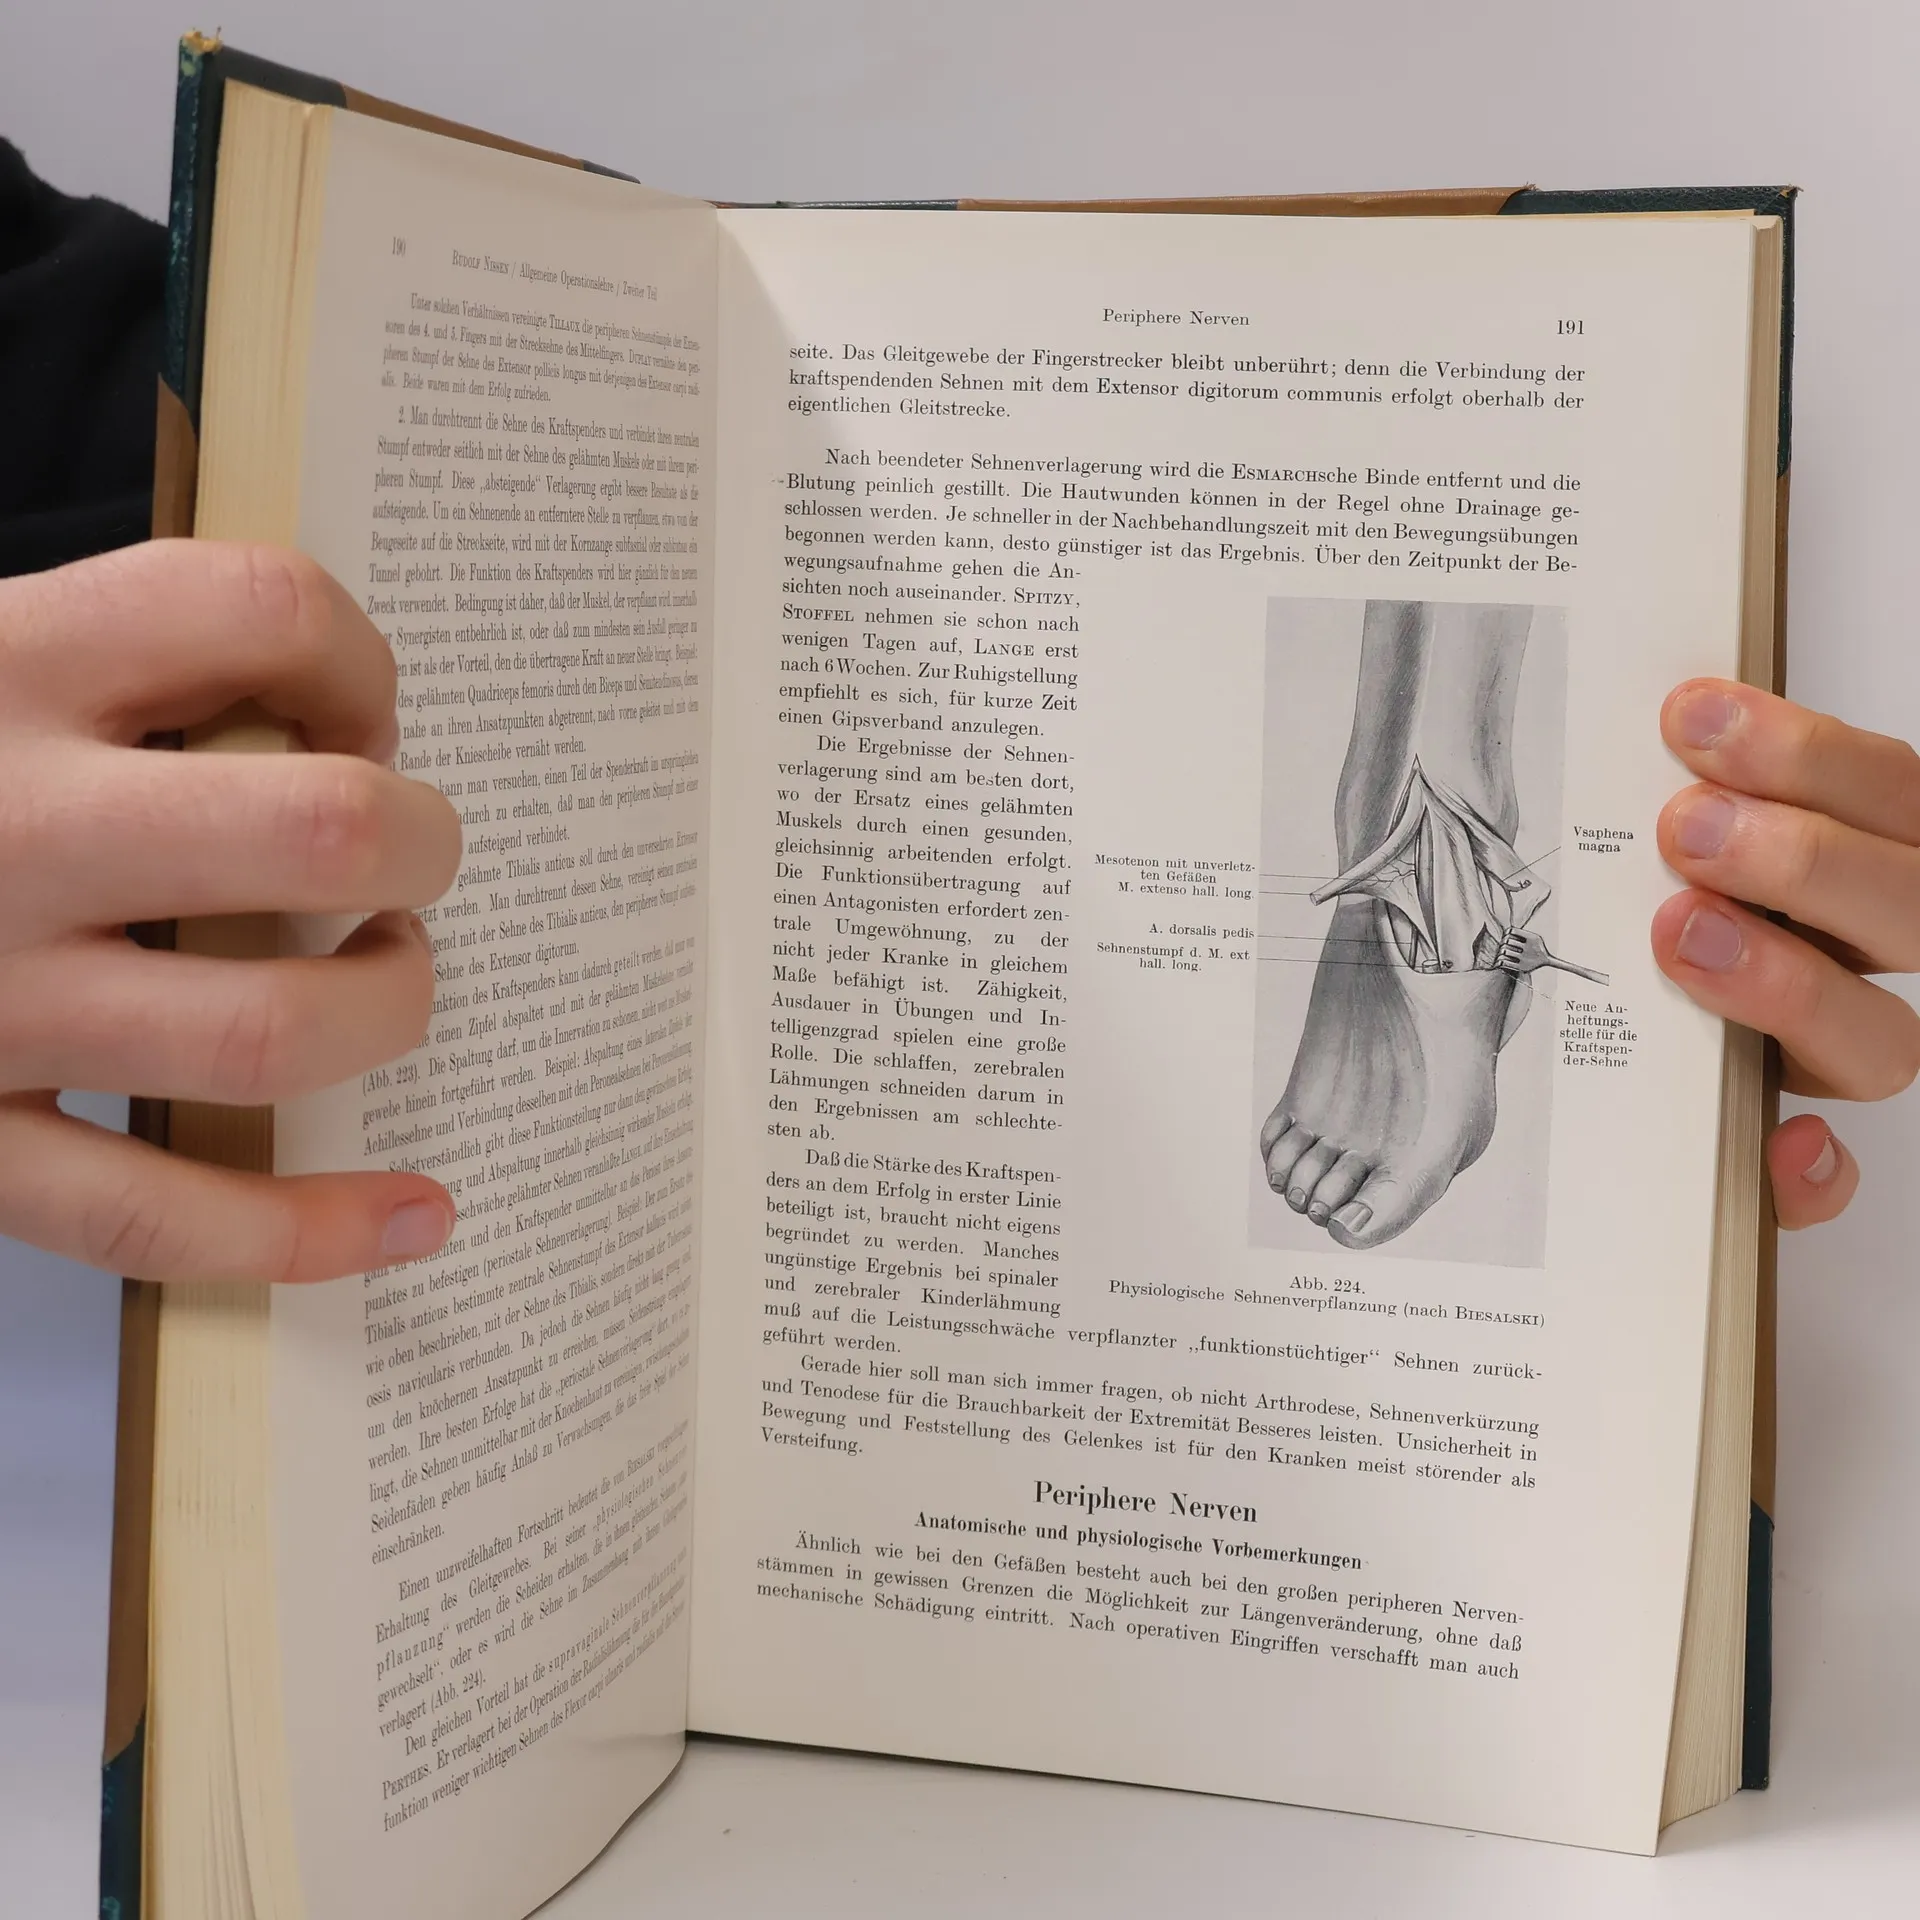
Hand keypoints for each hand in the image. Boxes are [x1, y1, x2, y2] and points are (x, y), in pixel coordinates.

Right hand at [0, 540, 461, 1281]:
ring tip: (385, 976)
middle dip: (419, 844)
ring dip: (388, 1008)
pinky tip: (411, 1217)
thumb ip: (131, 661)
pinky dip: (306, 1231)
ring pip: (267, 1032)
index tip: (356, 719)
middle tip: (409, 856)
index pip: (256, 609)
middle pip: (319, 830)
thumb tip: (343, 727)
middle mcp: (1, 830)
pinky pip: (155, 1213)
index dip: (356, 664)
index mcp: (1, 668)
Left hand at [1655, 678, 1919, 1227]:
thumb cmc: (1661, 903)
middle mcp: (1868, 960)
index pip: (1894, 797)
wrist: (1611, 1045)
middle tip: (1686, 828)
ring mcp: (1838, 1054)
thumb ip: (1707, 786)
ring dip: (1793, 985)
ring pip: (1882, 1042)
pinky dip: (1810, 1172)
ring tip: (1684, 934)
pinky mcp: (1789, 1158)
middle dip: (1805, 861)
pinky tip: (1784, 1145)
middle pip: (1910, 911)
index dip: (1809, 754)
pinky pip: (1823, 1182)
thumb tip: (1687, 711)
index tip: (1694, 716)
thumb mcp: (1684, 835)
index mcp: (1863, 869)